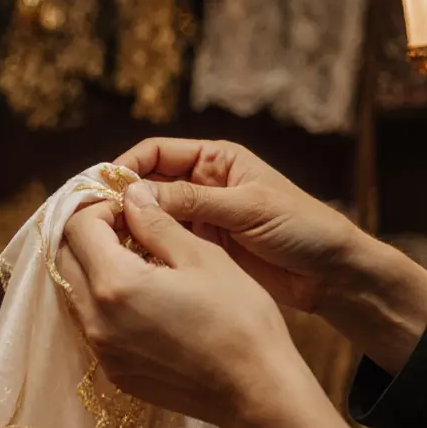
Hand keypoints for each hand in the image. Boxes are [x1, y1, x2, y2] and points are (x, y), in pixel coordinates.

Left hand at [61, 181, 395, 427]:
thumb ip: (156, 223)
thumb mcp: (202, 256)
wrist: (257, 392)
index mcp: (114, 283)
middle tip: (130, 228)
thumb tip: (130, 196)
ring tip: (140, 262)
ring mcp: (102, 350)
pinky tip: (145, 299)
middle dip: (91, 235)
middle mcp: (95, 319)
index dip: (100, 207)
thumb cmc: (239, 318)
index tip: (130, 207)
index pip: (77, 227)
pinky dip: (106, 303)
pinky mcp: (114, 372)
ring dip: (95, 269)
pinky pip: (93, 325)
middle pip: (67, 259)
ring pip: (76, 293)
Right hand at [115, 138, 359, 312]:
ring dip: (130, 227)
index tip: (101, 190)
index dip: (126, 167)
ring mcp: (200, 218)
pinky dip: (146, 250)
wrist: (333, 274)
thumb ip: (193, 201)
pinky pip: (164, 244)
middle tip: (93, 221)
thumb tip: (136, 193)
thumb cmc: (302, 228)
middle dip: (121, 200)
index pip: (156, 153)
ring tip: (105, 244)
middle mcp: (202, 185)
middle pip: (147, 185)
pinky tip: (129, 263)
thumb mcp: (248, 209)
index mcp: (215, 160)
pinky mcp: (202, 249)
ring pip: (151, 217)